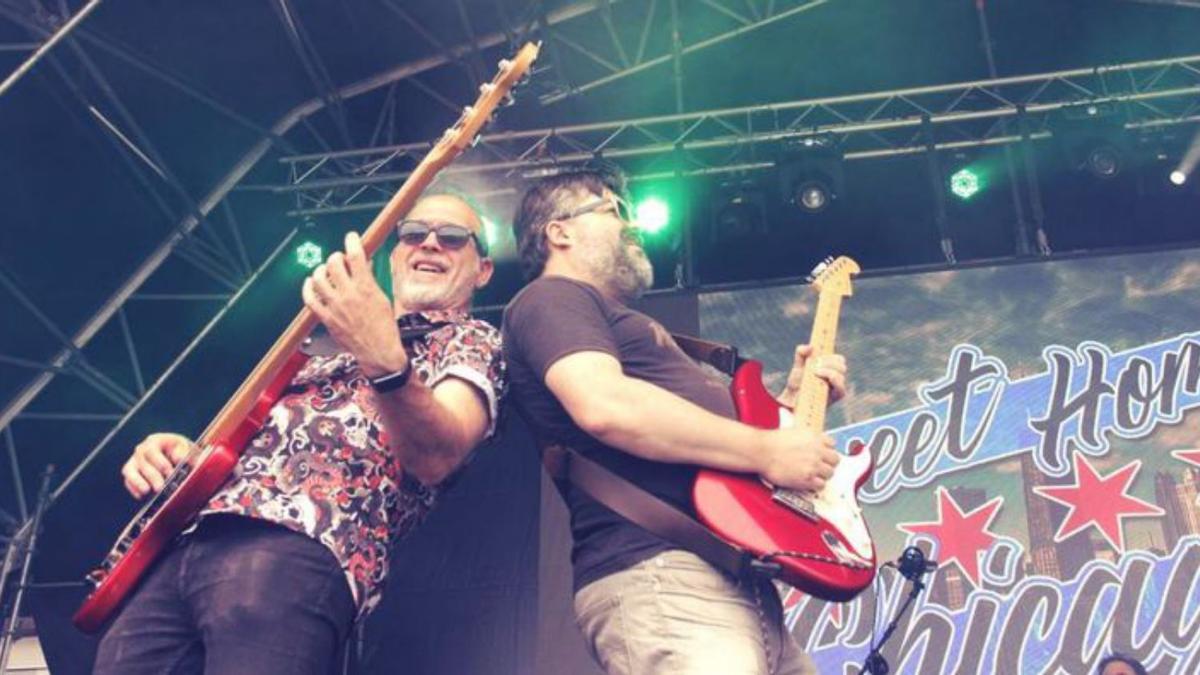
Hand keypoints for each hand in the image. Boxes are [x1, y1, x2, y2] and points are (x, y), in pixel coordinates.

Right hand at [122, 433, 193, 498]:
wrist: (181, 459)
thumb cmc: (184, 453)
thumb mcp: (188, 449)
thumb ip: (185, 453)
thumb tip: (178, 458)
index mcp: (156, 441)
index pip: (152, 450)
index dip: (160, 462)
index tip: (170, 473)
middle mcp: (142, 450)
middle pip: (141, 462)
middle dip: (151, 476)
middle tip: (160, 487)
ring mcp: (135, 461)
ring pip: (129, 470)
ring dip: (137, 481)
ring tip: (146, 491)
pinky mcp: (131, 474)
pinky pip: (128, 481)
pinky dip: (133, 488)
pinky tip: (141, 496)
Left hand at [302, 231, 407, 377]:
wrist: (378, 351)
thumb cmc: (384, 327)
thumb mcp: (383, 299)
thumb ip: (370, 281)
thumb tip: (363, 266)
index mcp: (366, 288)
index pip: (356, 255)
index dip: (352, 241)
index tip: (351, 237)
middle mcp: (348, 295)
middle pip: (334, 263)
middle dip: (336, 257)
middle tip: (340, 259)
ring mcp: (335, 306)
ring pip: (318, 278)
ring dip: (321, 270)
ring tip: (326, 270)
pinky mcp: (326, 318)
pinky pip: (310, 298)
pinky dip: (308, 288)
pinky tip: (311, 283)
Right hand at [758, 427, 840, 491]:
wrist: (762, 452)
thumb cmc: (772, 442)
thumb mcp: (795, 432)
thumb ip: (808, 439)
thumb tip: (814, 445)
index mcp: (815, 437)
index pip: (833, 444)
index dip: (826, 450)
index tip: (823, 454)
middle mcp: (817, 451)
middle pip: (835, 460)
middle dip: (828, 463)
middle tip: (820, 466)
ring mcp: (813, 466)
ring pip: (830, 473)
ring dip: (822, 474)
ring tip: (813, 474)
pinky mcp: (807, 479)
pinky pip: (821, 485)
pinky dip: (816, 484)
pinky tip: (808, 481)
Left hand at [777, 345, 846, 407]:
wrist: (792, 398)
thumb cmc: (797, 382)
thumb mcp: (797, 365)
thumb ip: (801, 352)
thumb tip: (811, 347)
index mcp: (830, 368)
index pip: (839, 359)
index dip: (831, 356)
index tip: (818, 358)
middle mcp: (836, 377)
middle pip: (842, 365)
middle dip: (829, 362)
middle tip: (815, 365)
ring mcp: (836, 387)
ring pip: (841, 374)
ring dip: (828, 370)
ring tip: (815, 372)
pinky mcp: (836, 397)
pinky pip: (841, 388)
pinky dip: (832, 380)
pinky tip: (820, 379)